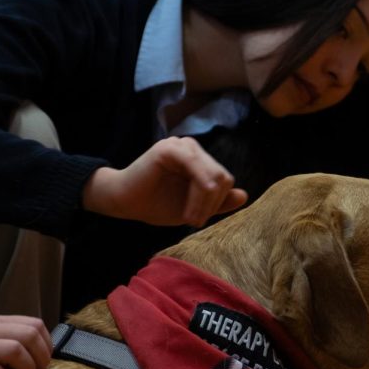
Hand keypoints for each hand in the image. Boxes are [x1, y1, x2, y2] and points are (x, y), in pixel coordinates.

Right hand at [82, 137, 247, 227]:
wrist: (124, 203)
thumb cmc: (156, 204)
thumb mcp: (194, 207)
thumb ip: (218, 202)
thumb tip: (244, 194)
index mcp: (199, 159)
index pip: (225, 178)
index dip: (217, 203)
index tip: (199, 221)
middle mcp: (192, 148)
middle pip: (222, 177)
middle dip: (212, 205)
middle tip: (195, 222)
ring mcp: (181, 146)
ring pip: (213, 176)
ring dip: (204, 203)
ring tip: (190, 219)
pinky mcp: (169, 149)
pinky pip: (197, 169)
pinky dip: (198, 195)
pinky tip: (186, 211)